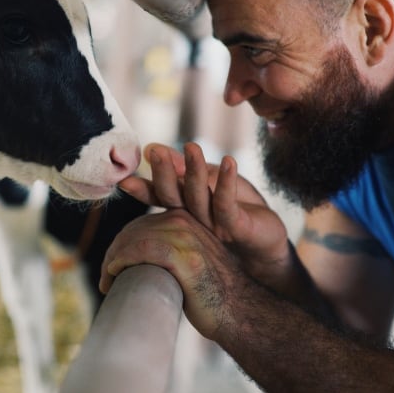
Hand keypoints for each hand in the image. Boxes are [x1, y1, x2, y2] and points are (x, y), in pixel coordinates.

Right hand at [118, 142, 291, 286]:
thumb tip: (151, 147)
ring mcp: (213, 226)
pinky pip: (227, 206)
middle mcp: (193, 218)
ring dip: (195, 172)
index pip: (159, 195)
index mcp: (184, 207)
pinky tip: (229, 162)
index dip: (142, 188)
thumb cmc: (240, 209)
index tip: (124, 179)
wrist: (269, 245)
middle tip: (156, 153)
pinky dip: (227, 183)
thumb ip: (184, 167)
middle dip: (164, 174)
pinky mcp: (236, 228)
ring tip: (191, 147)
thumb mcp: (213, 180)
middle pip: (173, 197)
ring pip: (198, 199)